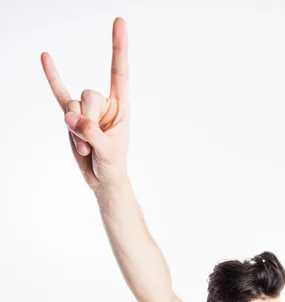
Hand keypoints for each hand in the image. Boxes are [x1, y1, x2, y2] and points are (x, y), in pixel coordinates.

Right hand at [40, 17, 129, 191]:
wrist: (102, 178)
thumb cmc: (113, 164)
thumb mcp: (107, 151)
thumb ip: (91, 133)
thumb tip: (70, 116)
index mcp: (121, 106)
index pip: (119, 72)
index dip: (119, 48)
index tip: (119, 21)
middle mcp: (103, 103)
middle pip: (88, 95)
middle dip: (87, 120)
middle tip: (92, 143)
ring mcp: (86, 109)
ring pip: (72, 106)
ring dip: (75, 131)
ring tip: (86, 149)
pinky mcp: (71, 118)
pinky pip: (59, 94)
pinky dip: (53, 78)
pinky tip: (45, 57)